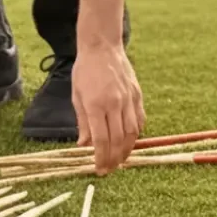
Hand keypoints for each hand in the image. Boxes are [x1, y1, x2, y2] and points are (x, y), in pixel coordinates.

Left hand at [73, 42, 144, 174]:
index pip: (101, 140)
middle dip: (114, 159)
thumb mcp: (77, 96)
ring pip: (132, 133)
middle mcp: (114, 103)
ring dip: (127, 150)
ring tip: (120, 160)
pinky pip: (139, 120)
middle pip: (118, 140)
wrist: (102, 47)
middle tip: (109, 169)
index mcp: (96, 104)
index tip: (99, 169)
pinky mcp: (137, 95)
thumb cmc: (85, 71)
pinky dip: (136, 134)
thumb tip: (84, 145)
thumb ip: (82, 122)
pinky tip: (129, 141)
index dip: (101, 158)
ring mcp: (129, 99)